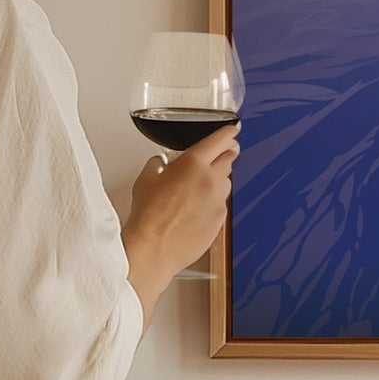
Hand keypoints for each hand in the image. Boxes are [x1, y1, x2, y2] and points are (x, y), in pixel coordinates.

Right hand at [122, 124, 239, 323]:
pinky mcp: (220, 220)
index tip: (232, 131)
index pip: (219, 140)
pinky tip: (196, 210)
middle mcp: (211, 179)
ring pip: (225, 183)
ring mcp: (218, 201)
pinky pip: (221, 204)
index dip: (227, 134)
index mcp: (193, 163)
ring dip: (217, 181)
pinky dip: (212, 203)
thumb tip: (160, 163)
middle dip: (224, 155)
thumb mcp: (145, 180)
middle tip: (219, 155)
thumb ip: (157, 165)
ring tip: (197, 190)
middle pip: (228, 159)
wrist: (154, 248)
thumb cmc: (148, 215)